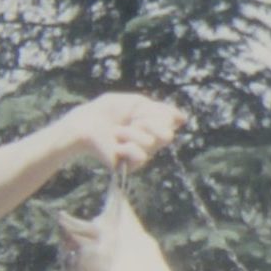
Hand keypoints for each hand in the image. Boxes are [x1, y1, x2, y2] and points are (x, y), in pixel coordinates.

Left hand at [70, 94, 186, 171]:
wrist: (87, 123)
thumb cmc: (108, 111)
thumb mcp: (137, 104)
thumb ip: (161, 111)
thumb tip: (183, 119)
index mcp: (152, 126)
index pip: (169, 121)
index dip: (155, 113)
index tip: (137, 110)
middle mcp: (150, 142)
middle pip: (167, 135)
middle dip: (148, 123)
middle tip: (130, 121)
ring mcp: (141, 155)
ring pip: (151, 143)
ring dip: (131, 132)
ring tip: (117, 132)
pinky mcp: (130, 166)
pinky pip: (141, 155)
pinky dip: (127, 146)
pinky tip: (116, 144)